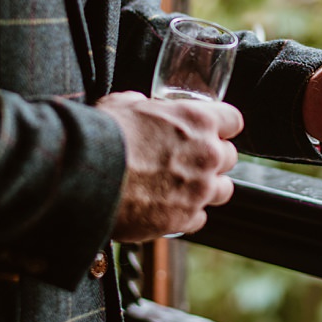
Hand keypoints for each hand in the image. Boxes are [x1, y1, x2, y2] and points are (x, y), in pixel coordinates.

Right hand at [97, 91, 242, 241]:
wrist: (87, 175)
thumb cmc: (104, 135)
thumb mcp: (124, 103)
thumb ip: (145, 104)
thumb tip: (141, 105)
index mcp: (198, 121)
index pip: (233, 120)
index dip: (221, 126)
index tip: (211, 131)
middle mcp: (206, 155)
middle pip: (230, 157)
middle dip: (212, 158)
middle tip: (188, 160)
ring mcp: (199, 190)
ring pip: (222, 190)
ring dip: (206, 188)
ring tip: (180, 186)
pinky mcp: (183, 219)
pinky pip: (198, 218)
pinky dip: (185, 214)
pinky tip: (165, 207)